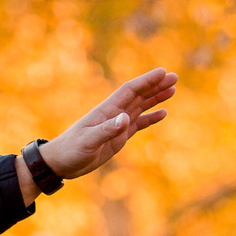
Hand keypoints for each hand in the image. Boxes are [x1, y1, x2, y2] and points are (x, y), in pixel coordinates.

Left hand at [34, 69, 178, 181]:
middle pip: (138, 95)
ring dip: (156, 98)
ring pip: (140, 107)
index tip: (162, 72)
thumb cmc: (71, 150)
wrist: (60, 163)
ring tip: (173, 90)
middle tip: (174, 77)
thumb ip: (106, 130)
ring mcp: (116, 125)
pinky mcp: (118, 137)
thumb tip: (125, 118)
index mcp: (107, 111)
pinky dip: (150, 118)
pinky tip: (162, 113)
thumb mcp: (88, 142)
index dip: (146, 81)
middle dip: (156, 86)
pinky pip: (138, 124)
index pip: (130, 90)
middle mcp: (113, 114)